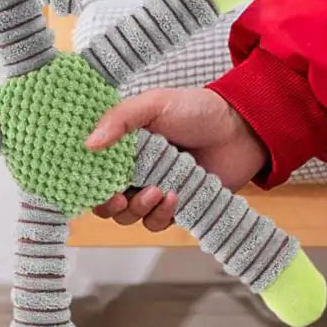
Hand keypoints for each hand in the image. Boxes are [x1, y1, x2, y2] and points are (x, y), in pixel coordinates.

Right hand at [85, 88, 268, 231]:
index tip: (87, 182)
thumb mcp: (154, 104)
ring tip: (156, 191)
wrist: (242, 129)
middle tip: (118, 197)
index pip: (91, 171)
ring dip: (137, 209)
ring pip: (128, 216)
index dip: (84, 181)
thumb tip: (89, 144)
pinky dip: (161, 215)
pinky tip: (174, 196)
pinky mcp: (174, 206)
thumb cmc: (197, 110)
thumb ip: (120, 119)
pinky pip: (156, 222)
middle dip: (108, 204)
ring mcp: (152, 190)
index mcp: (121, 147)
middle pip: (104, 201)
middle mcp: (132, 171)